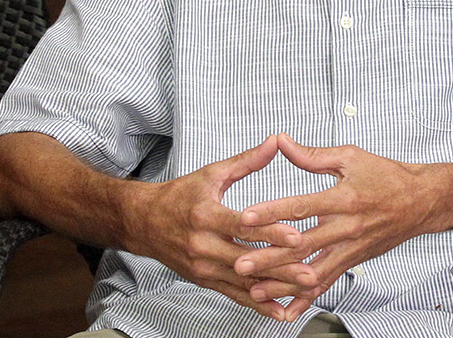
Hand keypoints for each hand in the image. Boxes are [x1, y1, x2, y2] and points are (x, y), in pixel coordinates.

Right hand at [123, 136, 309, 320]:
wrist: (143, 222)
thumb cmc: (180, 195)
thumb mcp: (212, 174)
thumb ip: (246, 161)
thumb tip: (276, 141)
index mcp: (205, 215)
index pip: (242, 226)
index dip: (270, 232)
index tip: (297, 236)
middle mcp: (202, 245)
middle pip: (247, 259)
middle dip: (280, 267)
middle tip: (310, 273)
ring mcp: (202, 266)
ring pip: (243, 281)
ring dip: (275, 288)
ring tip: (304, 292)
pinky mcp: (204, 280)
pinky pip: (234, 294)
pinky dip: (258, 304)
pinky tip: (281, 311)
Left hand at [233, 134, 438, 320]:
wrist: (423, 201)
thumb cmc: (388, 176)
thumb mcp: (352, 158)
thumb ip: (312, 155)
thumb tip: (280, 142)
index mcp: (346, 198)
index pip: (303, 207)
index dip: (273, 212)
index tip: (246, 217)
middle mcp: (348, 227)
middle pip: (303, 245)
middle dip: (269, 257)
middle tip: (240, 264)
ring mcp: (351, 248)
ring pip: (312, 270)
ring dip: (282, 283)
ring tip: (253, 290)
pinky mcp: (354, 261)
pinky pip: (328, 282)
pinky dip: (306, 298)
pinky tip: (286, 311)